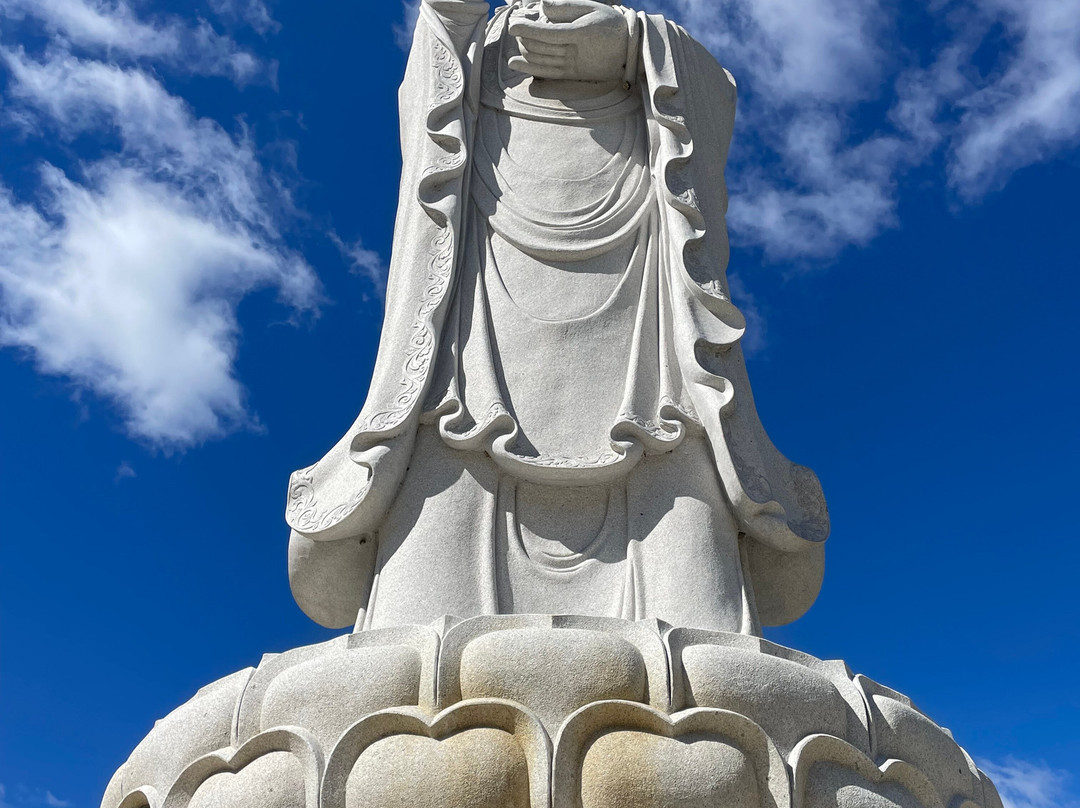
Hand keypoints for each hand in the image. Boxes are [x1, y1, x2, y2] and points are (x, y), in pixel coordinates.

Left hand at [507, 0, 629, 82]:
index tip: (513, 24)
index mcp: (581, 34)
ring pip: (540, 60)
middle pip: (541, 47)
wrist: (629, 51)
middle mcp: (575, 53)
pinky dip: (528, 68)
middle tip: (516, 25)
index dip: (527, 29)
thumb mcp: (592, 7)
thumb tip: (542, 6)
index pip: (548, 33)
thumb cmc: (610, 23)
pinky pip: (545, 73)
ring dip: (524, 50)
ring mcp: (573, 67)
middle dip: (523, 36)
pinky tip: (514, 62)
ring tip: (518, 38)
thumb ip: (566, 6)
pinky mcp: (571, 75)